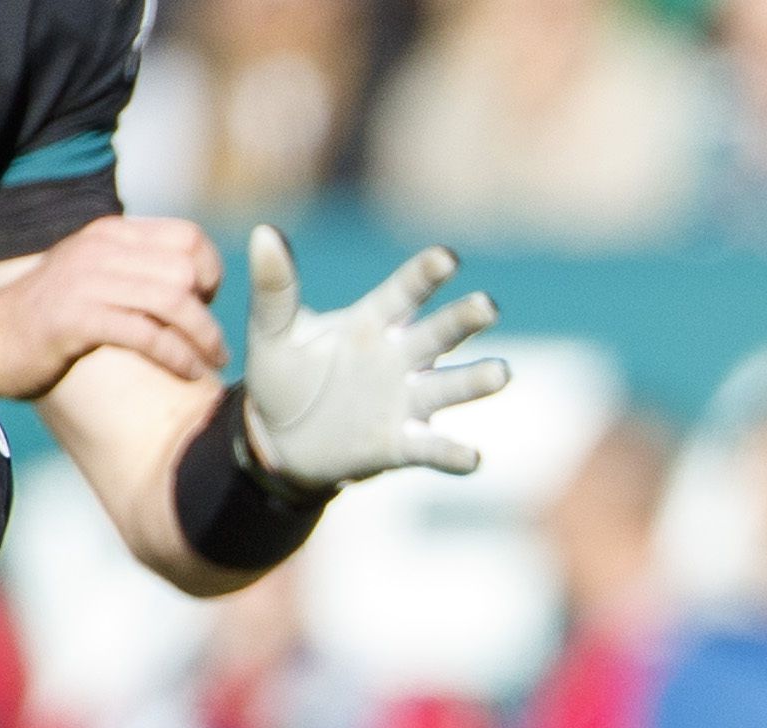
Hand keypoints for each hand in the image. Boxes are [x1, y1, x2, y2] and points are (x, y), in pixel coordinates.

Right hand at [0, 216, 228, 399]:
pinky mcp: (79, 318)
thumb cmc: (55, 315)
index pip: (189, 237)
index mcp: (111, 234)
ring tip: (211, 364)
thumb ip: (138, 269)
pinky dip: (177, 356)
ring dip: (203, 338)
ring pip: (173, 301)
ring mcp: (88, 281)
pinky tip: (189, 374)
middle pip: (187, 271)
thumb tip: (195, 283)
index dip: (211, 272)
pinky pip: (147, 334)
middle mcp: (101, 250)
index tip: (207, 304)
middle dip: (209, 312)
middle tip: (210, 343)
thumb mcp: (98, 276)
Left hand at [241, 228, 507, 488]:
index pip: (405, 293)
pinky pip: (432, 449)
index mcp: (372, 323)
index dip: (426, 275)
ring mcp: (406, 402)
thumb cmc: (283, 376)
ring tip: (501, 373)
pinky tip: (473, 457)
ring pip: (448, 388)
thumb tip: (265, 231)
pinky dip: (452, 453)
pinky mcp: (401, 444)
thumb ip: (275, 288)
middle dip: (464, 320)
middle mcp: (400, 358)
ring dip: (475, 380)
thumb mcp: (272, 332)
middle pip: (438, 334)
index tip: (448, 258)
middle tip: (488, 307)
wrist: (279, 441)